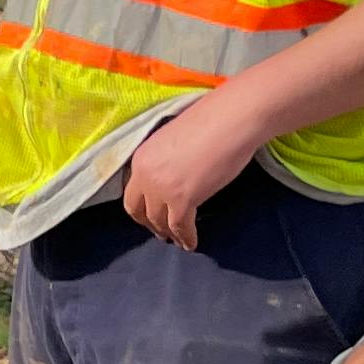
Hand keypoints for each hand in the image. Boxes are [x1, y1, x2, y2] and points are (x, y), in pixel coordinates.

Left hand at [121, 92, 265, 250]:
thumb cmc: (211, 122)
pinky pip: (180, 226)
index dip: (141, 207)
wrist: (231, 119)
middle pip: (139, 210)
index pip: (132, 192)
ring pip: (159, 222)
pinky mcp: (183, 200)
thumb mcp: (173, 141)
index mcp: (140, 158)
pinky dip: (186, 237)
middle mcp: (144, 175)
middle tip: (161, 233)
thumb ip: (165, 161)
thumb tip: (173, 174)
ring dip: (169, 234)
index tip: (149, 215)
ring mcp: (161, 189)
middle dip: (150, 224)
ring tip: (177, 241)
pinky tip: (191, 243)